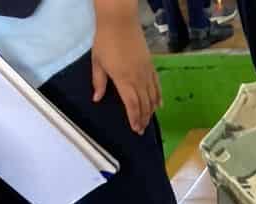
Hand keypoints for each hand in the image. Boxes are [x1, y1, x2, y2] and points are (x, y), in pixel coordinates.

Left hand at [91, 9, 160, 133]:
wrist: (120, 21)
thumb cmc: (105, 41)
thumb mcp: (97, 62)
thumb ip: (99, 82)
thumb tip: (97, 98)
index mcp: (124, 80)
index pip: (132, 105)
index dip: (134, 118)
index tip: (135, 129)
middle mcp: (138, 79)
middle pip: (144, 104)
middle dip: (143, 118)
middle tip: (141, 129)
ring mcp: (146, 73)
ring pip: (152, 97)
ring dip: (151, 111)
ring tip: (148, 120)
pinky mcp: (151, 66)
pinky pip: (157, 85)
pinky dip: (159, 97)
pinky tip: (159, 105)